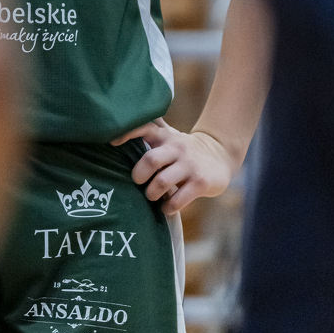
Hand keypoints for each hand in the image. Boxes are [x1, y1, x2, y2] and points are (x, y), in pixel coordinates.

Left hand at [111, 118, 233, 214]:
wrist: (220, 155)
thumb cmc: (184, 149)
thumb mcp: (169, 136)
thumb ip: (151, 130)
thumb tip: (120, 125)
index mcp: (165, 136)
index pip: (144, 128)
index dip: (127, 134)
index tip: (113, 143)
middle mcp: (177, 147)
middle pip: (150, 160)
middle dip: (139, 175)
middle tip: (138, 182)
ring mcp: (189, 165)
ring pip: (162, 182)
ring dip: (152, 193)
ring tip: (152, 196)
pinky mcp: (200, 182)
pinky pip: (178, 199)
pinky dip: (168, 207)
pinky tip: (166, 207)